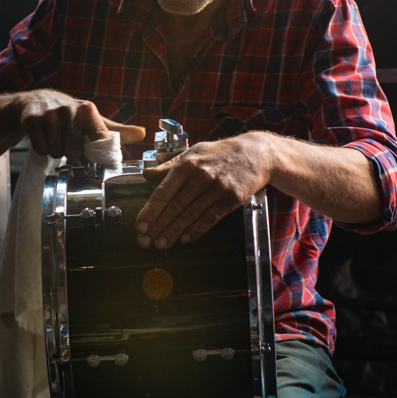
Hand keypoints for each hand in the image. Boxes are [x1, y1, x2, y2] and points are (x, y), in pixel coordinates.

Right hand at [19, 90, 145, 158]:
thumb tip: (142, 133)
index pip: (98, 138)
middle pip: (73, 151)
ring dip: (55, 151)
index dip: (96, 151)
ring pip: (56, 152)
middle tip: (66, 140)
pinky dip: (41, 149)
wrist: (36, 102)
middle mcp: (69, 109)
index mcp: (87, 110)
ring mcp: (49, 114)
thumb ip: (116, 130)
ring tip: (55, 137)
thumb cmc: (70, 115)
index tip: (92, 153)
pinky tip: (42, 136)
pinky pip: (40, 149)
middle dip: (69, 151)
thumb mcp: (93, 120)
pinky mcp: (31, 120)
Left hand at [135, 133, 272, 249]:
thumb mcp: (194, 153)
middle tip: (146, 241)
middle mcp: (201, 176)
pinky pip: (211, 217)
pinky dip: (197, 229)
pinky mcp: (232, 199)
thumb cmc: (220, 153)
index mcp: (187, 164)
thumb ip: (170, 166)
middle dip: (158, 226)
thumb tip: (146, 174)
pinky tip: (186, 239)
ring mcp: (217, 188)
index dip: (150, 210)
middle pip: (175, 206)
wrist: (256, 153)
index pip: (164, 191)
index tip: (140, 225)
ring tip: (161, 244)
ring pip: (191, 214)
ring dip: (174, 232)